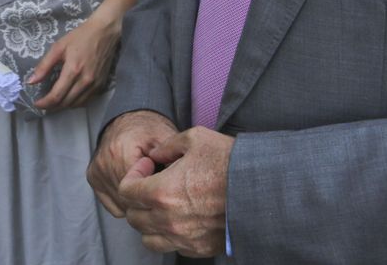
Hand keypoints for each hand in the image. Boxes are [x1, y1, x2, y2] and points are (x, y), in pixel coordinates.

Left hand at [31, 12, 121, 110]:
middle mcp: (85, 81)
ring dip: (64, 106)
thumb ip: (44, 66)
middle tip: (43, 104)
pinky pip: (86, 100)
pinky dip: (75, 103)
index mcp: (73, 70)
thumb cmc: (80, 37)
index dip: (45, 103)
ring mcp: (95, 84)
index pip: (57, 95)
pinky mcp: (101, 84)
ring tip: (54, 102)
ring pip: (76, 105)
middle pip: (66, 103)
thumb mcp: (58, 47)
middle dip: (52, 107)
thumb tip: (31, 82)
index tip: (36, 103)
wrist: (104, 32)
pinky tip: (69, 97)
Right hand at [88, 109, 176, 217]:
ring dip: (137, 202)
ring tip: (148, 184)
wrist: (129, 120)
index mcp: (120, 152)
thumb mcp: (164, 139)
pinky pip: (113, 205)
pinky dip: (127, 202)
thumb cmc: (148, 130)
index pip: (138, 190)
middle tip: (159, 185)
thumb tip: (179, 184)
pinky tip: (136, 189)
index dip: (155, 190)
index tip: (162, 178)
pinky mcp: (93, 178)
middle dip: (147, 198)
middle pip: (129, 200)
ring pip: (121, 205)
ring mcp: (96, 172)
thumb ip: (170, 160)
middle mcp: (104, 163)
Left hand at [119, 127, 233, 256]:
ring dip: (150, 222)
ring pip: (149, 239)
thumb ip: (168, 145)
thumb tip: (156, 154)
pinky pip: (173, 247)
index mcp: (161, 192)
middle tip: (152, 185)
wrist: (260, 187)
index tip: (149, 166)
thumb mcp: (196, 138)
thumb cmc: (229, 161)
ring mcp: (184, 238)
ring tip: (163, 207)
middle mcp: (168, 220)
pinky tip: (182, 218)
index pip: (126, 192)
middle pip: (134, 218)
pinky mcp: (200, 248)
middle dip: (137, 199)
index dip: (133, 175)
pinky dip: (171, 235)